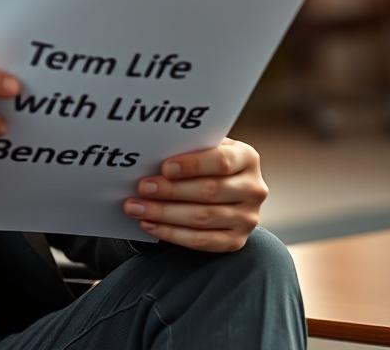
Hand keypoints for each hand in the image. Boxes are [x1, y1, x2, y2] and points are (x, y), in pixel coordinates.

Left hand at [121, 137, 267, 252]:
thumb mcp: (205, 149)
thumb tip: (152, 152)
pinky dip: (171, 234)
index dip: (192, 165)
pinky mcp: (235, 241)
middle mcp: (253, 189)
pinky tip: (149, 224)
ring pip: (202, 218)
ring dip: (164, 213)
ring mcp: (247, 218)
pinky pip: (201, 241)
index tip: (165, 168)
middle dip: (171, 191)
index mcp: (247, 158)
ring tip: (136, 207)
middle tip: (142, 188)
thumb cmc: (206, 164)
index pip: (222, 161)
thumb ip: (189, 148)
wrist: (225, 190)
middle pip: (209, 192)